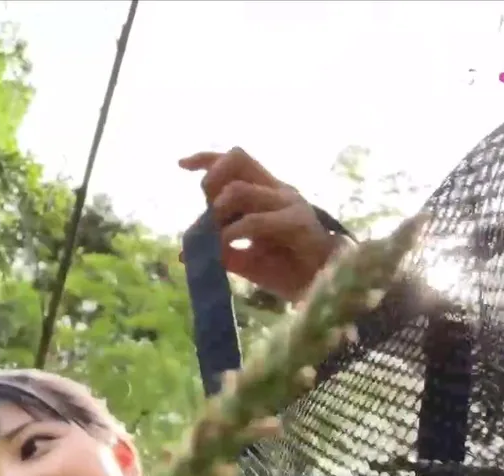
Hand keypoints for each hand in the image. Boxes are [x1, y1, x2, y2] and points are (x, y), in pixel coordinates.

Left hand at [178, 147, 339, 302]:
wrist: (322, 289)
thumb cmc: (285, 269)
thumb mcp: (244, 259)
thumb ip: (220, 250)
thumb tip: (188, 252)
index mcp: (264, 191)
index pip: (235, 161)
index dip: (207, 158)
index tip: (181, 165)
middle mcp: (276, 189)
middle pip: (237, 158)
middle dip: (211, 179)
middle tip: (207, 213)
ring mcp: (288, 201)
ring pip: (239, 189)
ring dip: (217, 213)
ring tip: (214, 239)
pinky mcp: (297, 220)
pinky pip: (254, 220)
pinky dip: (232, 234)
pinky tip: (225, 248)